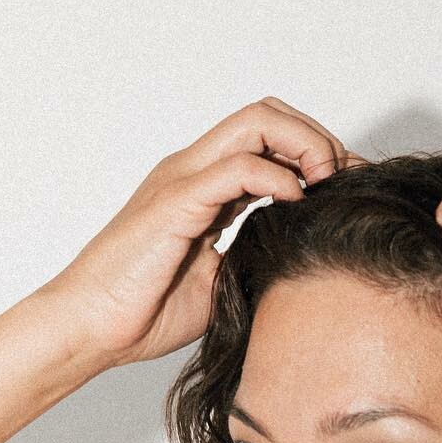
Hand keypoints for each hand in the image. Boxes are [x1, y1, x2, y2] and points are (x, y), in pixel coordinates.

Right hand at [36, 98, 367, 368]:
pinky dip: (276, 177)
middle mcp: (194, 171)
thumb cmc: (145, 311)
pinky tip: (296, 204)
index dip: (316, 153)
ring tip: (328, 185)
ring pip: (256, 123)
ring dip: (306, 145)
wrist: (92, 327)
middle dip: (318, 138)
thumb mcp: (220, 283)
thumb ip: (253, 258)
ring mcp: (183, 179)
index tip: (348, 189)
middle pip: (268, 114)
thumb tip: (300, 263)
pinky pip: (236, 168)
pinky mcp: (176, 202)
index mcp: (203, 186)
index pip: (268, 138)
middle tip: (346, 181)